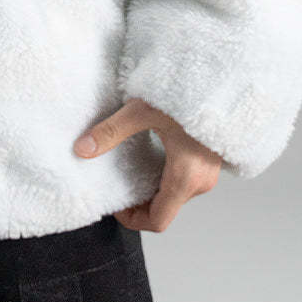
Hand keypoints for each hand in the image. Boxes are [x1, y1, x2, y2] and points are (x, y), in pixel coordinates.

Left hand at [73, 96, 222, 231]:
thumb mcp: (142, 110)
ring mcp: (207, 173)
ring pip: (174, 196)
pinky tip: (150, 157)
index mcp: (185, 177)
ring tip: (131, 169)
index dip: (132, 219)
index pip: (158, 221)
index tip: (115, 205)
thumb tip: (82, 149)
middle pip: (165, 209)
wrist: (219, 80)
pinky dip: (164, 178)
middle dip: (139, 203)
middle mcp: (200, 182)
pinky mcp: (209, 162)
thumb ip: (111, 131)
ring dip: (152, 189)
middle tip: (118, 185)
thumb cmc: (187, 93)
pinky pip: (183, 182)